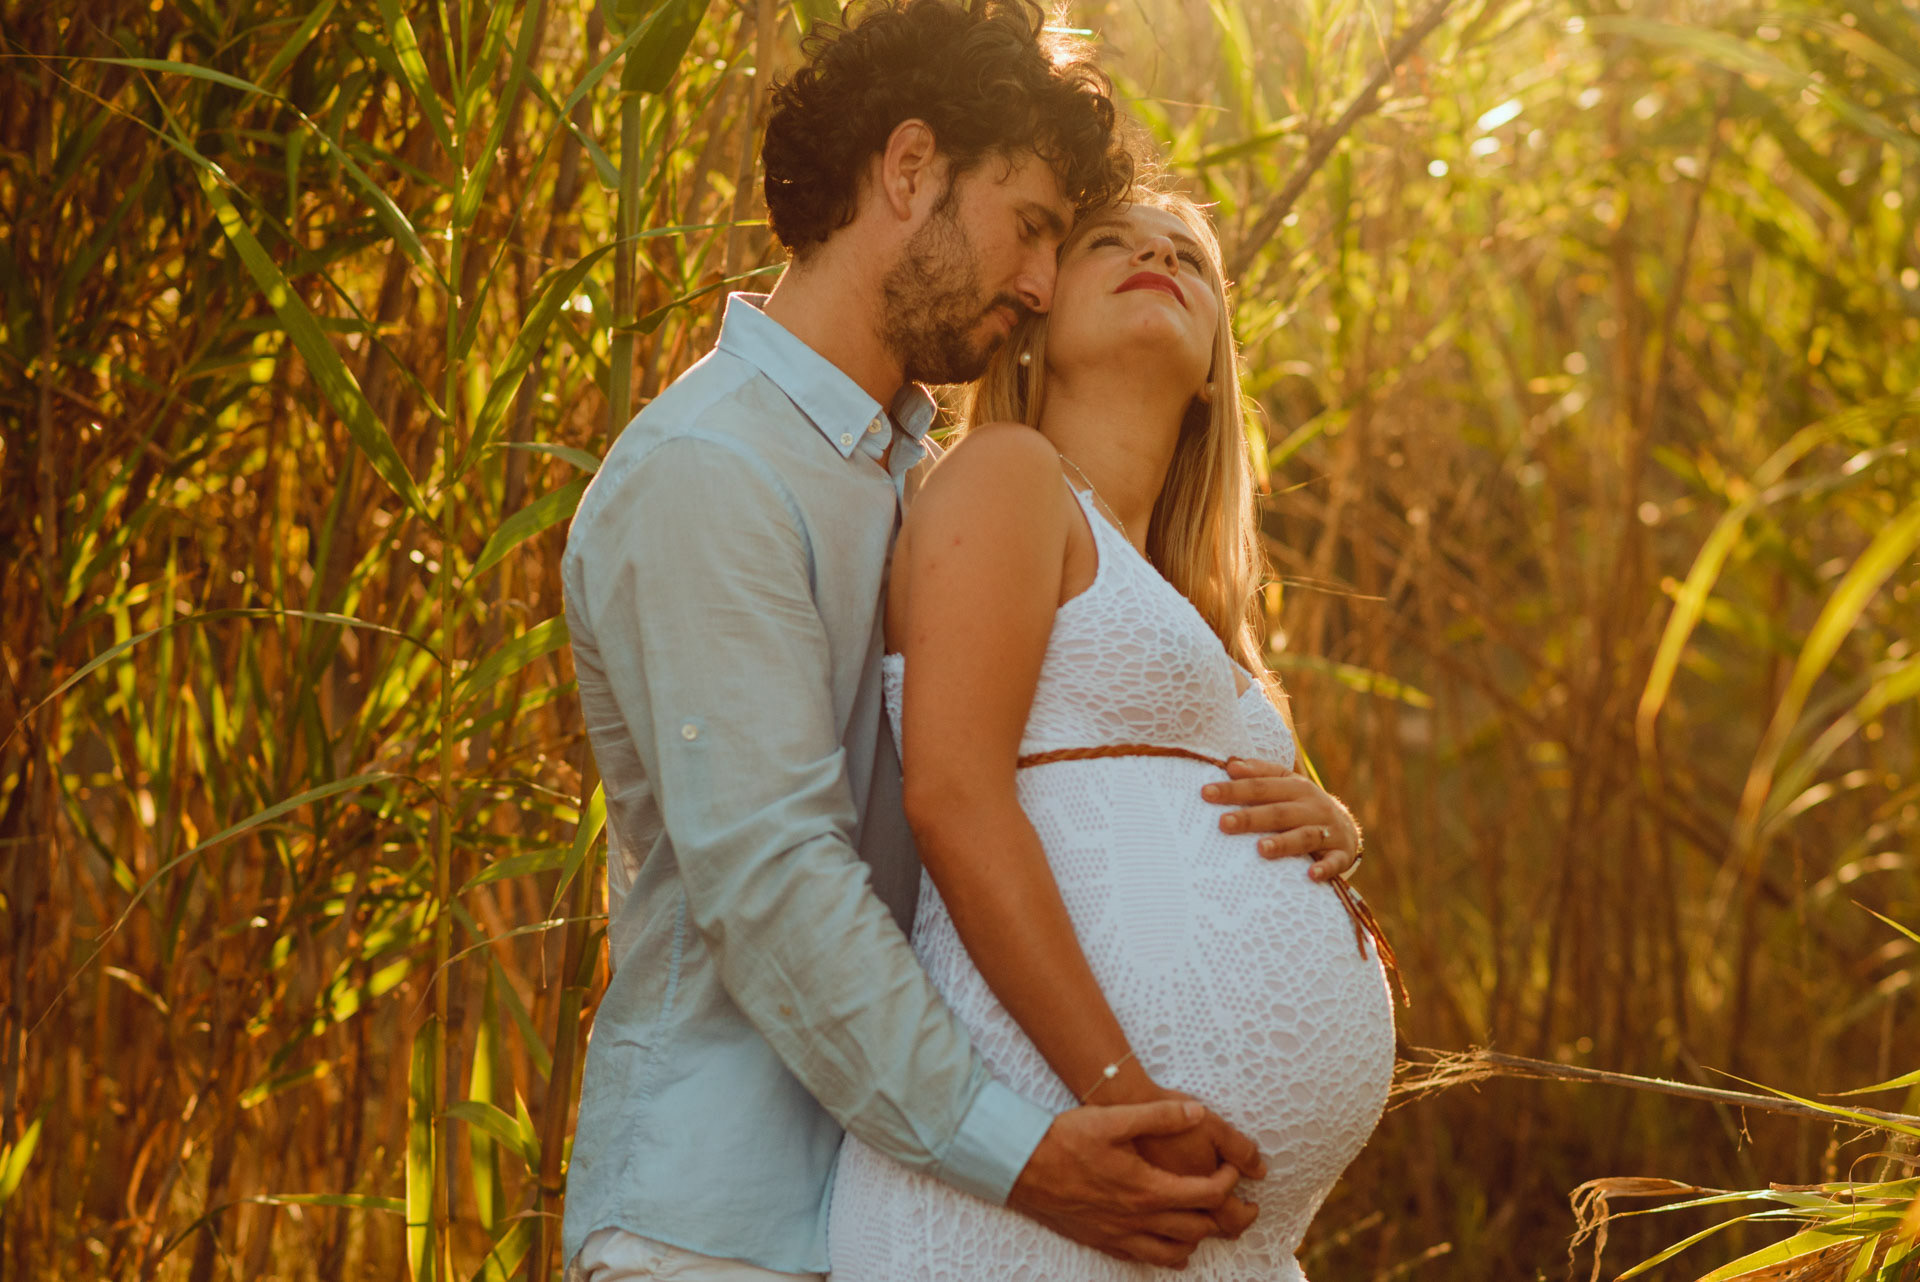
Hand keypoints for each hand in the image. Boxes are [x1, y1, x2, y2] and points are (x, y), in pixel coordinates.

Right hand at [1007, 1099, 1260, 1266]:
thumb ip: (1160, 1115)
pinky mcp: (1103, 1241)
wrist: (1021, 1167)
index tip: (1234, 1169)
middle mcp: (1138, 1219)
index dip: (1228, 1182)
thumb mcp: (1113, 1119)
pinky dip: (1168, 1253)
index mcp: (1147, 1189)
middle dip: (1227, 1217)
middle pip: (1198, 1228)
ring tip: (1208, 1222)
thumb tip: (1199, 1112)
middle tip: (1241, 1204)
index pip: (1206, 1195)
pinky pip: (1146, 1259)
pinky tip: (1169, 1240)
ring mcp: (1120, 1235)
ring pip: (1175, 1252)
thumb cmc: (1066, 1139)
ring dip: (1198, 1238)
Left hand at [1201, 757, 1361, 880]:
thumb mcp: (1286, 785)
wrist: (1346, 829)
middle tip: (1223, 823)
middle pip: (1279, 811)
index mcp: (1296, 787)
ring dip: (1283, 843)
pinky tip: (1311, 875)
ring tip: (1260, 849)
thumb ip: (1260, 774)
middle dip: (1250, 817)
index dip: (1234, 789)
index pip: (1261, 786)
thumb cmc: (1302, 806)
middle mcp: (1313, 806)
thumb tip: (1230, 764)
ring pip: (1305, 836)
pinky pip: (1334, 862)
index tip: (1205, 793)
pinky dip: (1325, 868)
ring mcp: (1329, 830)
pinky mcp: (1341, 853)